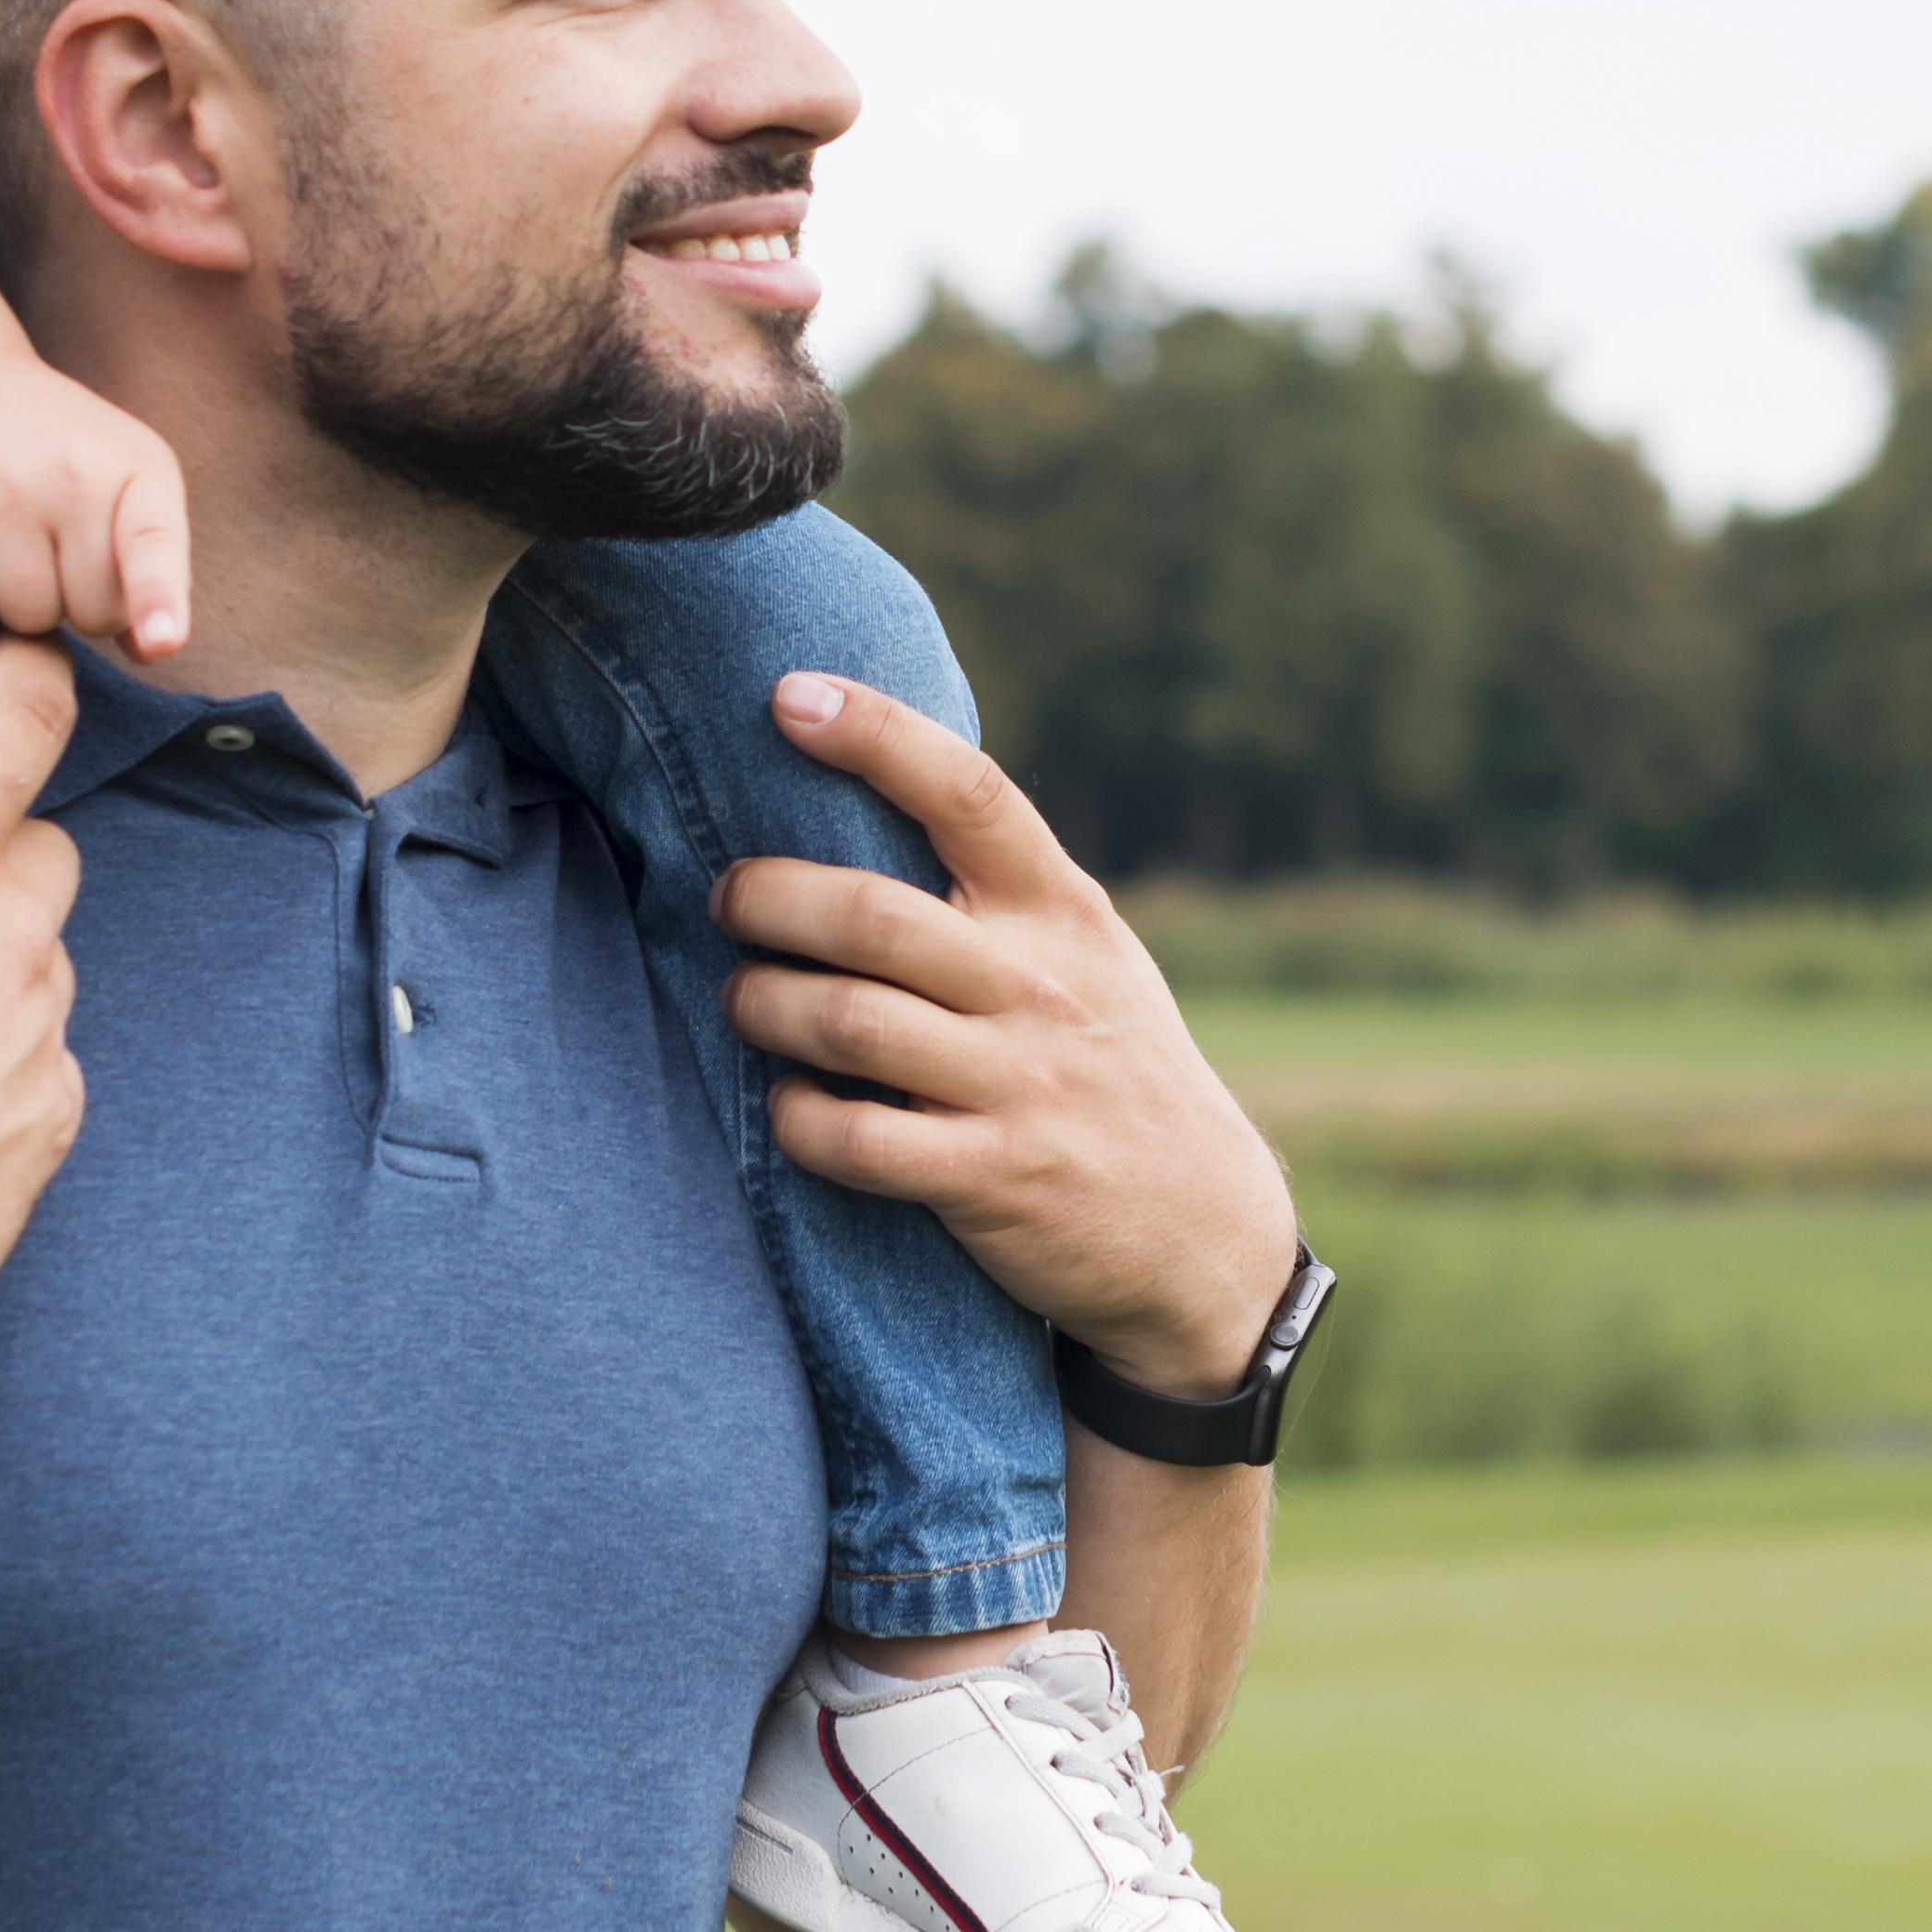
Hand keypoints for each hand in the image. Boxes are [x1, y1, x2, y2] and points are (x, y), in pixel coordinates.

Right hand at [0, 349, 195, 654]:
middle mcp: (74, 472)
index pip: (153, 543)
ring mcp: (2, 486)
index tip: (162, 642)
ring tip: (6, 542)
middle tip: (50, 550)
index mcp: (138, 466)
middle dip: (75, 604)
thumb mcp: (120, 480)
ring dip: (15, 602)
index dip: (158, 598)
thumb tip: (153, 650)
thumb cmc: (51, 450)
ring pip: (25, 617)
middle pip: (92, 613)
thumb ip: (147, 564)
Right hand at [0, 644, 90, 1352]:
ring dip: (2, 964)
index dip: (33, 678)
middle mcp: (11, 938)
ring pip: (49, 966)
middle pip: (50, 850)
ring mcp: (39, 1038)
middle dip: (7, 847)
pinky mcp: (45, 1131)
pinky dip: (2, 1073)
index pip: (20, 729)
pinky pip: (44, 1077)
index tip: (31, 656)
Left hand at [716, 680, 1303, 1401]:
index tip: (790, 696)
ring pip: (848, 1023)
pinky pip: (858, 1141)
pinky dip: (799, 1121)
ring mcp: (1019, 1086)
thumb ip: (1002, 892)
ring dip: (764, 1005)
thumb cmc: (1111, 1070)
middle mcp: (1042, 986)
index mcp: (1064, 913)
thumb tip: (867, 795)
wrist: (1202, 1235)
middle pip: (873, 917)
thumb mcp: (1089, 958)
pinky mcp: (992, 1178)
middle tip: (729, 896)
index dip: (876, 736)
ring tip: (745, 999)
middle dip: (770, 897)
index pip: (968, 794)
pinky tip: (788, 1107)